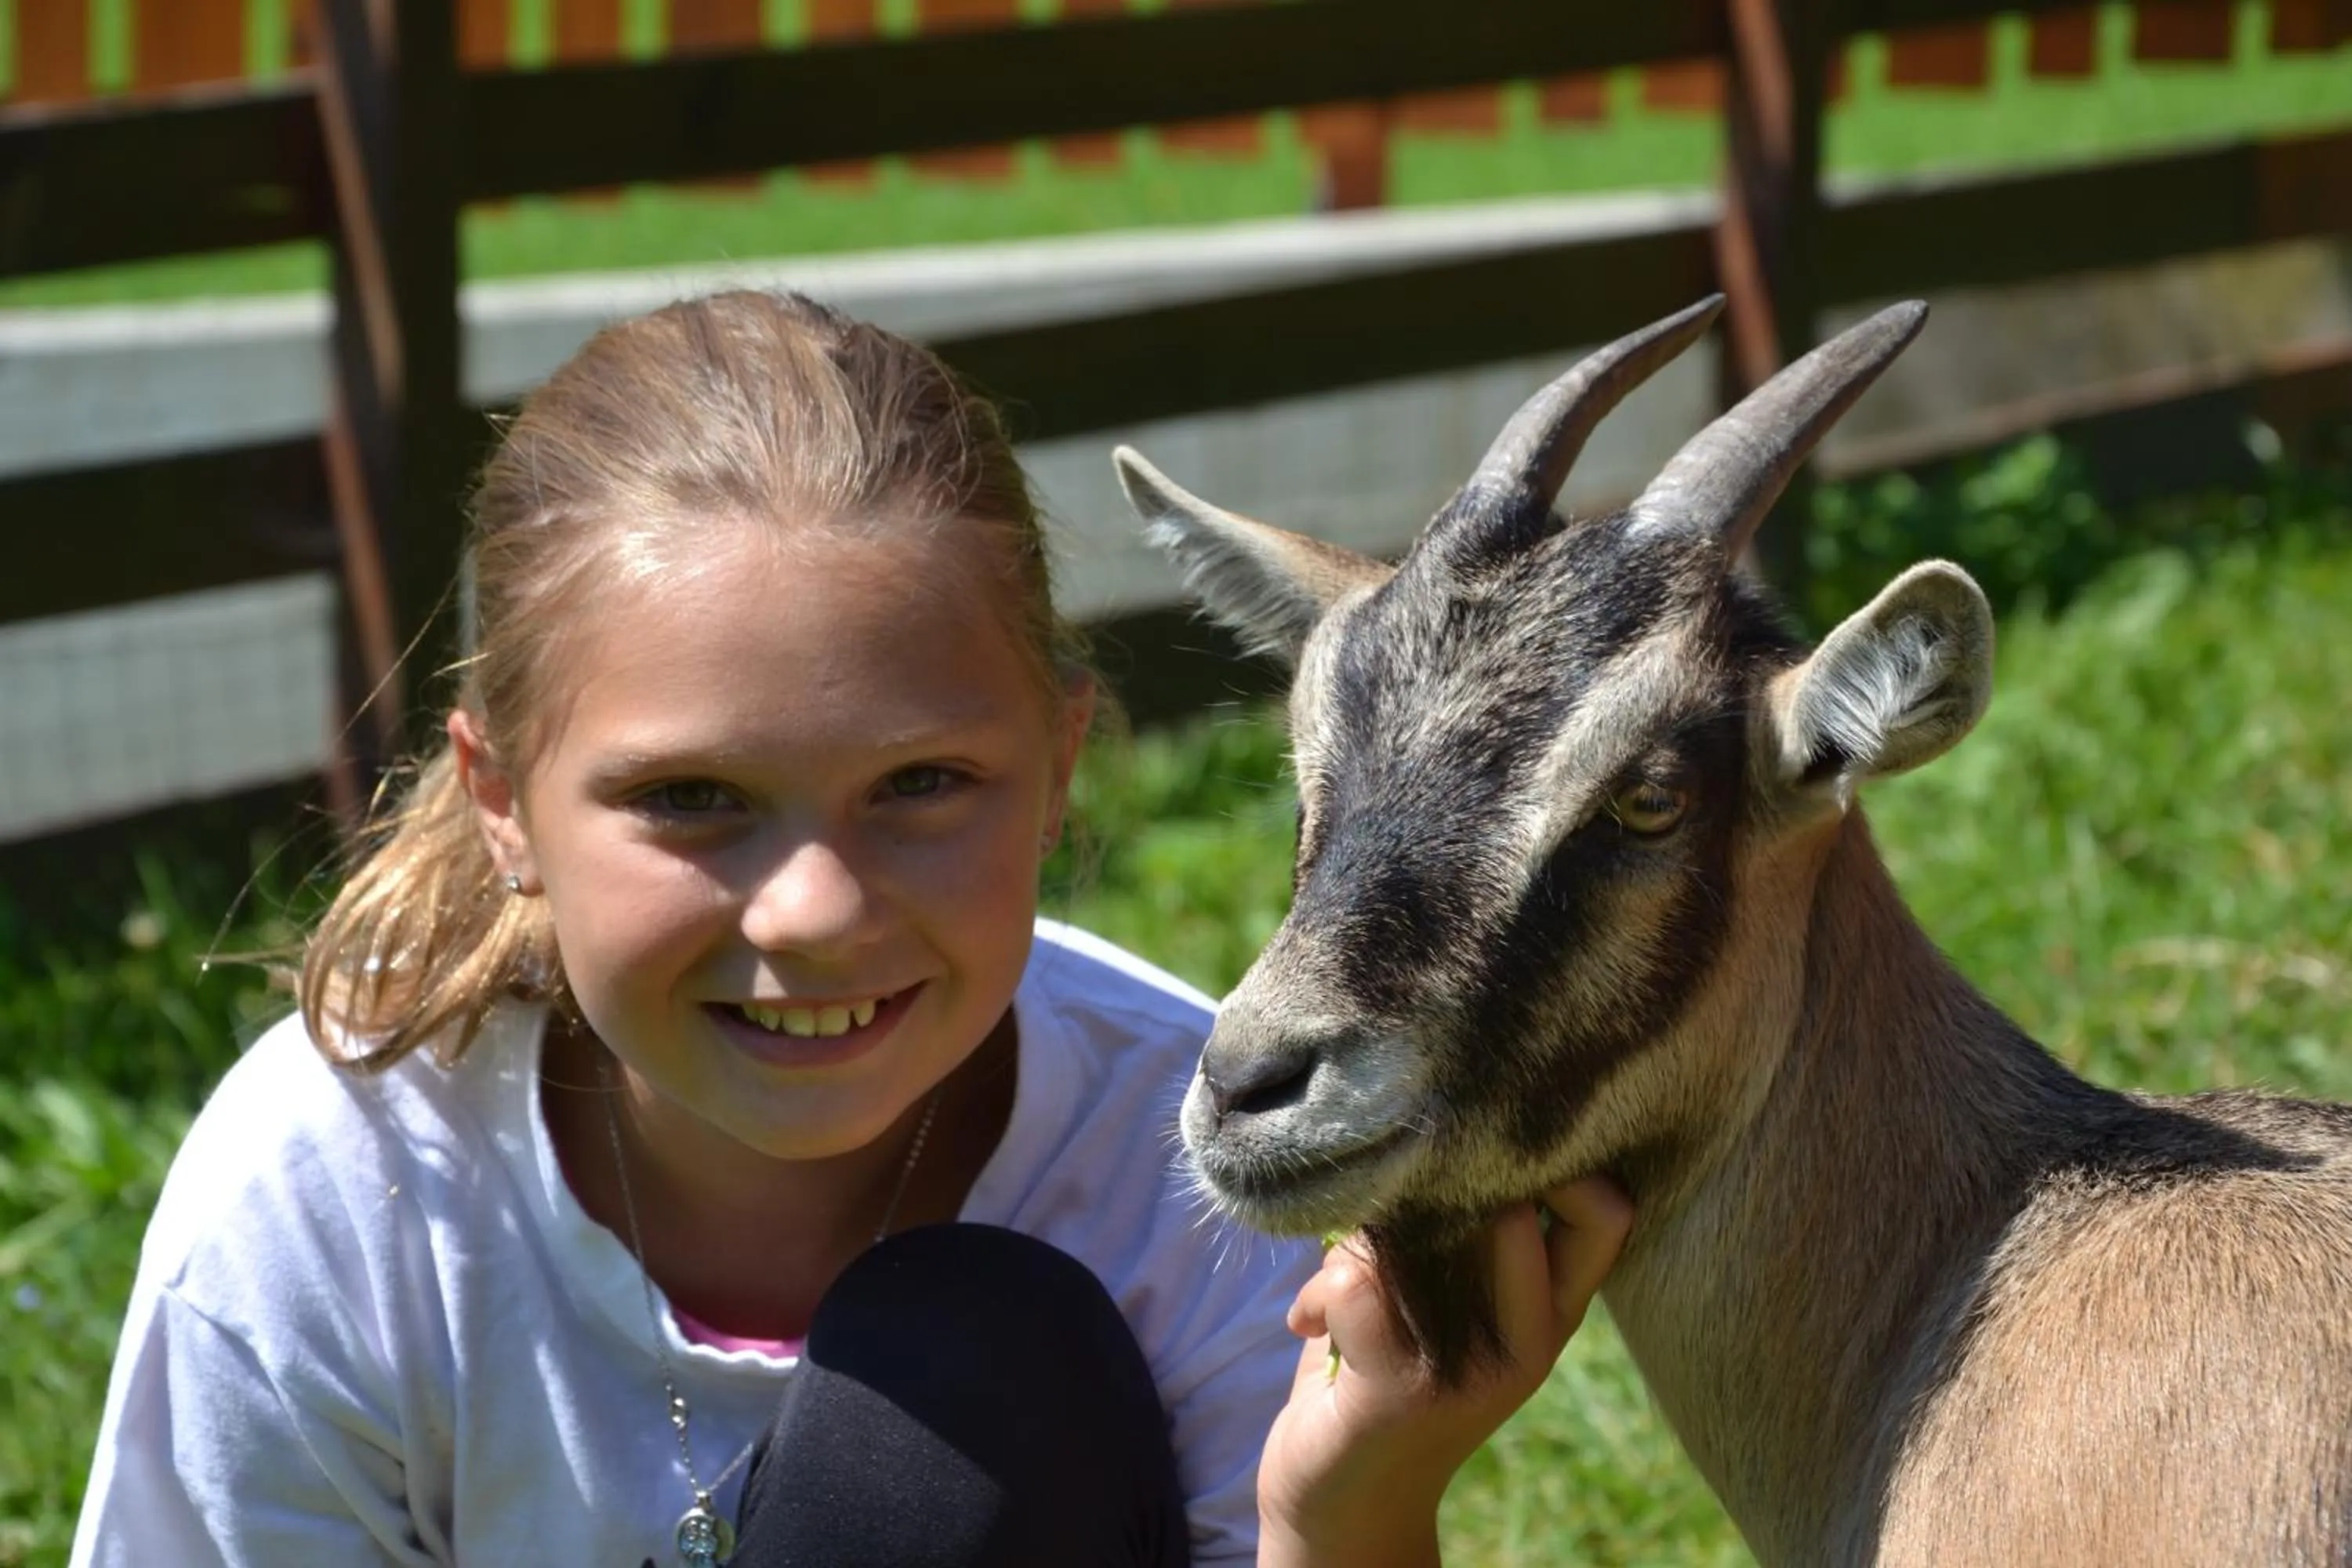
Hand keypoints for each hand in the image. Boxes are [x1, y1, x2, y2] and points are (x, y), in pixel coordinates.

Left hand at [1255, 1179, 1633, 1567]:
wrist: (1347, 1506)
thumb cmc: (1385, 1373)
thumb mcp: (1448, 1301)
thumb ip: (1457, 1226)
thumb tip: (1427, 1119)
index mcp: (1551, 1311)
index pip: (1608, 1212)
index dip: (1556, 1159)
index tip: (1475, 1151)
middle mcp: (1530, 1340)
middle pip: (1509, 1207)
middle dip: (1427, 1184)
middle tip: (1381, 1215)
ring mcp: (1470, 1367)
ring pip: (1418, 1233)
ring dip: (1356, 1244)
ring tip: (1337, 1275)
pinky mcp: (1401, 1390)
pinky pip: (1353, 1283)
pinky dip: (1315, 1292)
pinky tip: (1308, 1324)